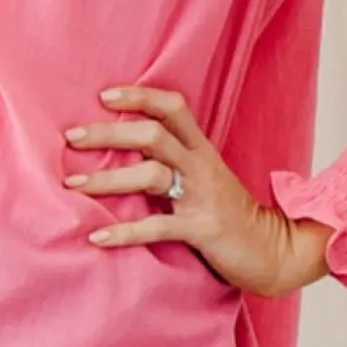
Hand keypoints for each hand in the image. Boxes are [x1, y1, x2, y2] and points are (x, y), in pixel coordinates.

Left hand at [62, 83, 335, 298]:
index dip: (139, 96)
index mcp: (201, 150)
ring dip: (107, 179)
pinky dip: (124, 233)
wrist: (275, 250)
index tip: (103, 96)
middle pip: (152, 135)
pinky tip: (96, 238)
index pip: (172, 107)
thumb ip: (174, 163)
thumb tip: (125, 154)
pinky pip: (157, 227)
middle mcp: (201, 167)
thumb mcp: (205, 180)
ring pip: (151, 175)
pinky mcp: (202, 230)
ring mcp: (202, 197)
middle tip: (72, 137)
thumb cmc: (232, 215)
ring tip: (73, 184)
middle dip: (108, 133)